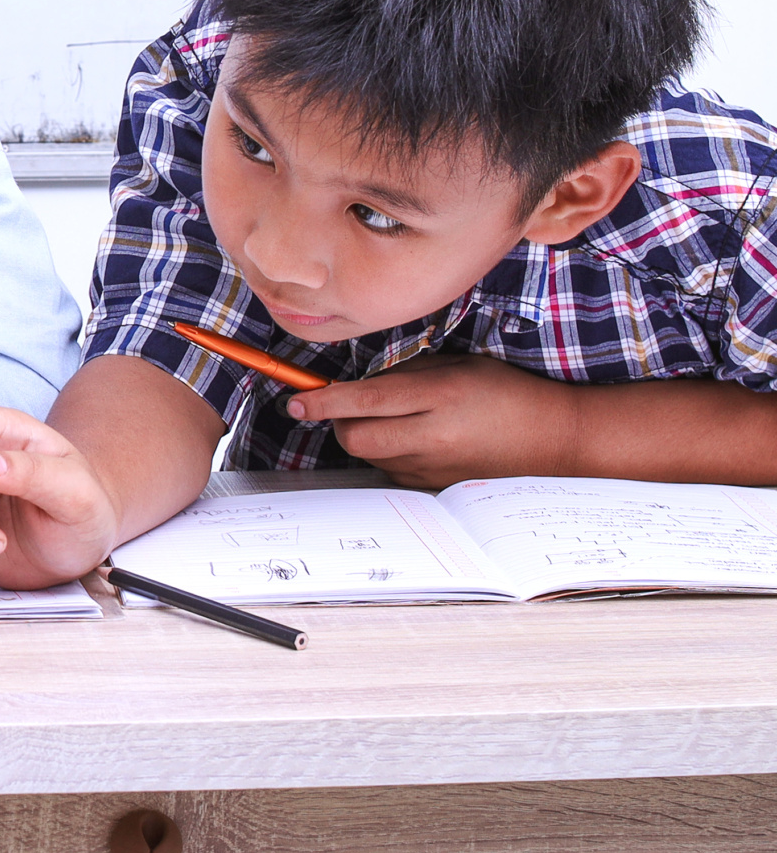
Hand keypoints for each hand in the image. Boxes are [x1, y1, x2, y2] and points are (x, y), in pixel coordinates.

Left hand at [286, 355, 576, 487]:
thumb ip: (405, 373)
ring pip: (370, 455)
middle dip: (337, 421)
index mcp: (441, 395)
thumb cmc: (506, 392)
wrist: (557, 439)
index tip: (295, 399)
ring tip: (394, 418)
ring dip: (363, 436)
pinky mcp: (438, 487)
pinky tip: (413, 439)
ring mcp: (436, 467)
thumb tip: (357, 385)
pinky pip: (392, 471)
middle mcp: (436, 435)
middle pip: (356, 437)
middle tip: (344, 406)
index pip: (366, 399)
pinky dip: (387, 454)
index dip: (323, 400)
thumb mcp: (457, 366)